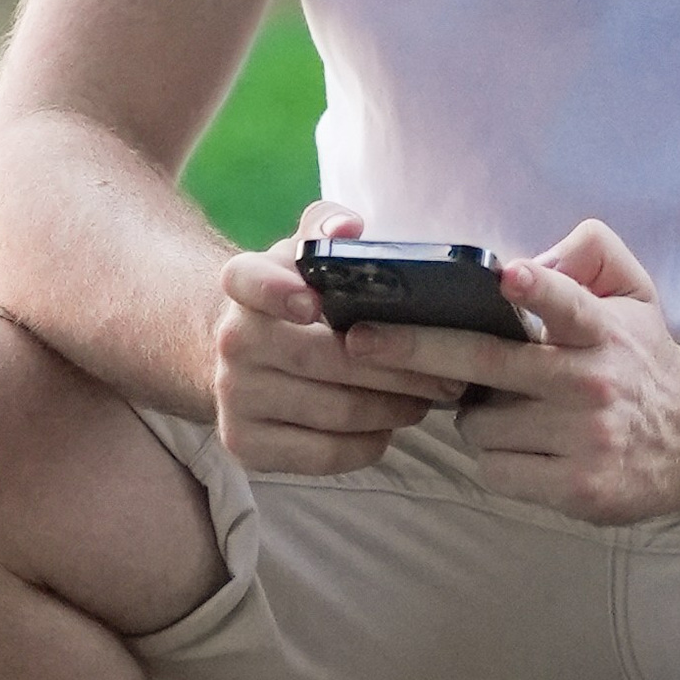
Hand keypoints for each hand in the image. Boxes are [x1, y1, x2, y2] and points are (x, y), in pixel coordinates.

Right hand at [214, 202, 455, 474]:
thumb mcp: (307, 256)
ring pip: (337, 411)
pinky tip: (390, 427)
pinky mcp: (244, 445)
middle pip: (326, 360)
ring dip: (395, 408)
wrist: (246, 360)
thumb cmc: (298, 299)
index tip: (313, 303)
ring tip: (429, 399)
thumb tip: (348, 226)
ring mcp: (234, 397)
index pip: (249, 279)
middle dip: (399, 369)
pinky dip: (369, 443)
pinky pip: (326, 453)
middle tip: (449, 375)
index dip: (278, 291)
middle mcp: (231, 341)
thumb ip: (327, 228)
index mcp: (243, 283)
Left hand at [340, 218, 679, 522]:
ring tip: (509, 410)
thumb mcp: (634, 295)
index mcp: (602, 331)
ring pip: (481, 425)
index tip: (506, 275)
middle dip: (417, 350)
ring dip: (476, 417)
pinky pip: (496, 470)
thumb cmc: (644, 360)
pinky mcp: (578, 488)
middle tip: (360, 340)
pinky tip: (524, 448)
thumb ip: (591, 255)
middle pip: (489, 364)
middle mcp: (592, 383)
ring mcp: (584, 439)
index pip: (569, 305)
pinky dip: (497, 459)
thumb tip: (528, 258)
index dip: (538, 290)